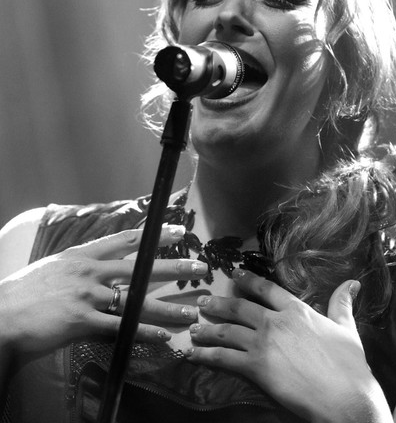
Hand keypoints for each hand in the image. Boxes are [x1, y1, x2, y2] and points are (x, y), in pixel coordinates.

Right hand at [0, 226, 206, 353]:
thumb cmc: (27, 290)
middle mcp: (89, 271)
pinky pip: (119, 328)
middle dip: (174, 267)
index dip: (155, 236)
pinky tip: (162, 337)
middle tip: (200, 267)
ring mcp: (86, 295)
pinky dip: (142, 333)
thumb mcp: (57, 265)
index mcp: (84, 255)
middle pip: (140, 267)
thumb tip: (104, 263)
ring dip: (166, 307)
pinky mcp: (81, 321)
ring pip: (136, 300)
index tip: (179, 232)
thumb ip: (83, 263)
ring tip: (190, 311)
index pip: (126, 240)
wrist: (3, 313)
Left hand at [184, 270, 391, 422]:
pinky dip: (205, 355)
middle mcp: (275, 321)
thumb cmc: (350, 365)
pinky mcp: (256, 367)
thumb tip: (352, 282)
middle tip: (202, 301)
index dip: (248, 280)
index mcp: (296, 310)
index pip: (266, 288)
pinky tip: (193, 354)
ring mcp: (263, 343)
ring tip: (192, 327)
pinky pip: (224, 358)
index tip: (234, 274)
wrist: (346, 397)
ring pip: (227, 331)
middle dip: (218, 304)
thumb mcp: (347, 329)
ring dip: (206, 329)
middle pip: (239, 307)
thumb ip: (342, 304)